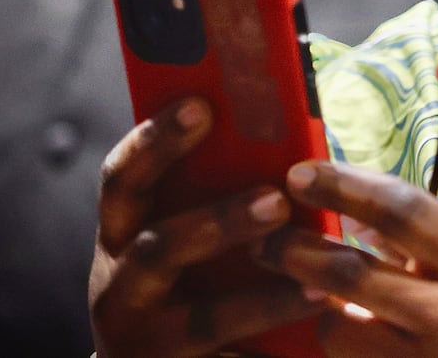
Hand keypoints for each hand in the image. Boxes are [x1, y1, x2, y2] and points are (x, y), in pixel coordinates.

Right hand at [89, 98, 323, 356]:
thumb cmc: (184, 278)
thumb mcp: (184, 233)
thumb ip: (211, 190)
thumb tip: (282, 130)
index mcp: (121, 234)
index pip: (123, 178)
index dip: (156, 140)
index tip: (202, 105)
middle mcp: (120, 288)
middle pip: (159, 247)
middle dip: (218, 223)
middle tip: (276, 202)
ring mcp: (143, 341)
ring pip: (203, 320)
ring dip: (263, 300)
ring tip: (317, 286)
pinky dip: (269, 351)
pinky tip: (313, 336)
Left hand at [260, 160, 437, 356]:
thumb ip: (423, 241)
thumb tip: (353, 212)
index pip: (404, 210)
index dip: (346, 185)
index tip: (300, 172)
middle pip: (353, 271)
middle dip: (297, 248)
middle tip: (263, 235)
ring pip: (337, 327)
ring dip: (313, 306)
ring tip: (305, 292)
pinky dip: (332, 339)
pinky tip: (335, 327)